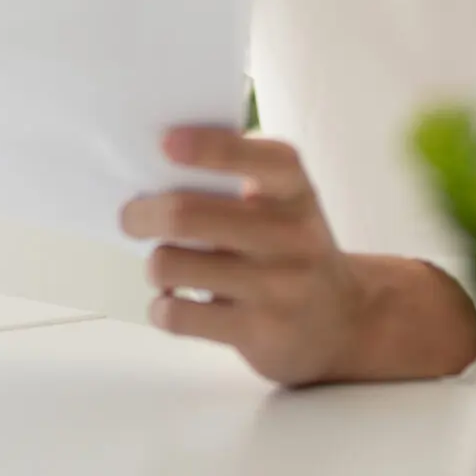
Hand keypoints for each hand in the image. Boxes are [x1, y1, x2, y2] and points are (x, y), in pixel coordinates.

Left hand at [120, 128, 475, 385]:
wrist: (345, 322)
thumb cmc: (290, 248)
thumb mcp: (284, 203)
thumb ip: (238, 177)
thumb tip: (158, 162)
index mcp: (296, 191)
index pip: (261, 159)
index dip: (210, 147)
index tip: (166, 142)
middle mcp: (292, 236)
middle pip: (186, 214)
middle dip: (141, 213)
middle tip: (131, 216)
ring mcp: (277, 288)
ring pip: (171, 264)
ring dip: (155, 262)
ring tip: (166, 264)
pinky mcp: (258, 333)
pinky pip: (177, 314)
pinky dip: (161, 306)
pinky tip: (174, 301)